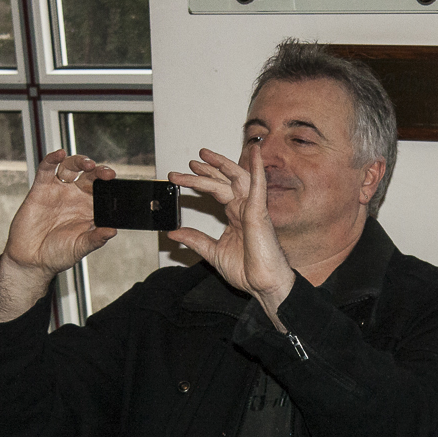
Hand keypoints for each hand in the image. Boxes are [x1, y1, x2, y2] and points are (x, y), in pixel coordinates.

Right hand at [0, 150, 117, 321]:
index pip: (103, 192)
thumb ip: (95, 239)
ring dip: (80, 161)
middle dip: (100, 171)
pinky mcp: (41, 189)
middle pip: (90, 176)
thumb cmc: (56, 255)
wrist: (30, 259)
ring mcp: (59, 191)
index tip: (117, 186)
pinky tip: (59, 154)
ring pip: (71, 168)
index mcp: (89, 209)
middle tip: (107, 173)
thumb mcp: (79, 248)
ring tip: (87, 164)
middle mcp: (75, 197)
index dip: (110, 186)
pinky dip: (52, 159)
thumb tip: (112, 231)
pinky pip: (47, 169)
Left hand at [168, 147, 295, 326]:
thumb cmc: (247, 271)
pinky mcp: (259, 212)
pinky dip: (256, 168)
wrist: (263, 285)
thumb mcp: (213, 253)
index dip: (199, 181)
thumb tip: (174, 233)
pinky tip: (255, 152)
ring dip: (222, 165)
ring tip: (205, 155)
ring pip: (236, 179)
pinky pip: (259, 186)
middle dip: (204, 172)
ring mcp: (252, 209)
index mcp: (235, 216)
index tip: (180, 177)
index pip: (216, 191)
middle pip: (223, 182)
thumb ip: (195, 240)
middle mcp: (244, 209)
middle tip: (187, 165)